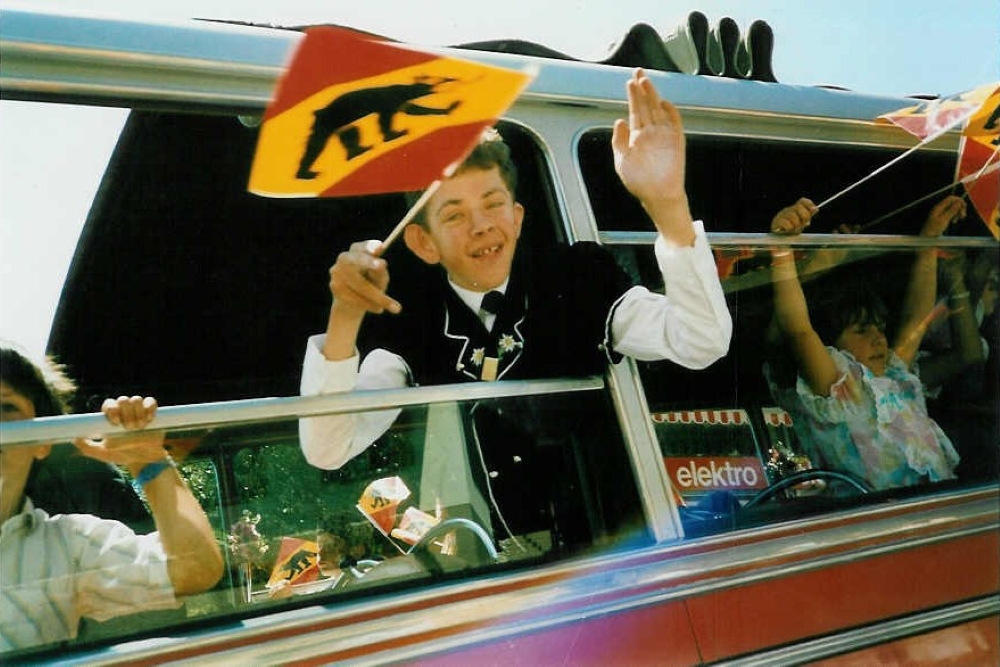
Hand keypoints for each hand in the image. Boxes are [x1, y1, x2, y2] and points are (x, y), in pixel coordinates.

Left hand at [74, 395, 165, 466]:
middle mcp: (125, 411)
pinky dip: (149, 408)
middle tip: (129, 428)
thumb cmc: (122, 455)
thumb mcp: (103, 453)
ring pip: (136, 399)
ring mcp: (139, 410)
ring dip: (137, 413)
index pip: (109, 404)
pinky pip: (151, 401)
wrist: (143, 460)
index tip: (115, 422)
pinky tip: (148, 420)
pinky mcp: (152, 412)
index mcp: (112, 417)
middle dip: (126, 413)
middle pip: (123, 400)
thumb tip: (74, 438)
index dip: (112, 409)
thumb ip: (87, 447)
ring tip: (139, 427)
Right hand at [328, 240, 399, 317]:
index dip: (370, 246)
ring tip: (395, 307)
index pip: (362, 246)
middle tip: (381, 265)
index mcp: (358, 250)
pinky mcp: (334, 286)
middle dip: (370, 265)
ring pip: (358, 283)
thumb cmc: (371, 285)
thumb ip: (380, 271)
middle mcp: (344, 258)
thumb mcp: (380, 278)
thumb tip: (381, 264)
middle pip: (356, 261)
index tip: (380, 247)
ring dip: (377, 296)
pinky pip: (353, 296)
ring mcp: (336, 271)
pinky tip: (378, 309)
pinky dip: (368, 304)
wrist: (354, 304)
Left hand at [611, 69, 686, 206]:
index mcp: (637, 136)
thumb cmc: (639, 182)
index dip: (633, 96)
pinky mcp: (676, 141)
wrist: (657, 195)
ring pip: (658, 110)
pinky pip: (674, 123)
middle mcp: (651, 132)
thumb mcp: (622, 161)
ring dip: (653, 96)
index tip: (629, 81)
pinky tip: (662, 103)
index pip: (635, 110)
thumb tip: (618, 121)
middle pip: (646, 105)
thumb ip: (618, 141)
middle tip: (638, 72)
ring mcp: (664, 135)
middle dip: (642, 89)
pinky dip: (669, 113)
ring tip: (645, 82)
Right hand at [771, 198, 817, 234]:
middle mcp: (788, 210)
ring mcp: (781, 215)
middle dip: (804, 216)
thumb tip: (815, 209)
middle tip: (804, 224)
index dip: (809, 204)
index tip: (815, 210)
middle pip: (799, 207)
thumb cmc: (792, 230)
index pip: (802, 201)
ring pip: (793, 216)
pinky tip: (789, 231)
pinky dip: (790, 228)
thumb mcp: (802, 223)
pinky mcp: (776, 222)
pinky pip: (787, 223)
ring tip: (795, 230)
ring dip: (797, 225)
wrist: (780, 239)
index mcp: (795, 209)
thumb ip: (808, 215)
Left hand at [921, 195, 966, 237]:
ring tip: (956, 221)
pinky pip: (951, 213)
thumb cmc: (933, 230)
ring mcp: (941, 213)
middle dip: (959, 208)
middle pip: (953, 202)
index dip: (959, 201)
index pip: (951, 198)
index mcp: (938, 207)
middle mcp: (939, 208)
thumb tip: (958, 201)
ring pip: (953, 208)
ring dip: (957, 213)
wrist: (927, 238)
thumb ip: (951, 210)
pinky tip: (954, 222)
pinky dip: (954, 216)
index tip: (963, 208)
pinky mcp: (942, 217)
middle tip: (963, 216)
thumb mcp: (944, 220)